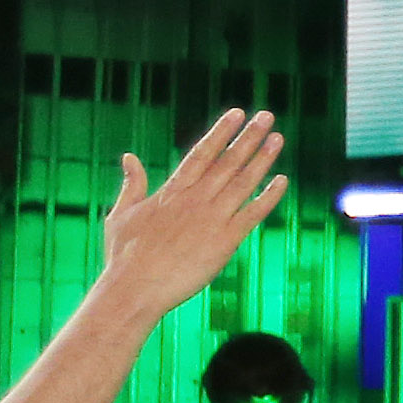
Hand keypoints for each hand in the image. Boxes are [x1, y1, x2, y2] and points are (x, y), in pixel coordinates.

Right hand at [102, 110, 288, 314]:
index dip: (221, 132)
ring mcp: (212, 219)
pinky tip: (282, 180)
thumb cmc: (123, 257)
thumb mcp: (121, 214)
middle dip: (249, 137)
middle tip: (267, 117)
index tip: (237, 113)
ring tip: (278, 138)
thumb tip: (128, 157)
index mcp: (172, 191)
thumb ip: (132, 184)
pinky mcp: (225, 242)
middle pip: (228, 161)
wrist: (134, 288)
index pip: (202, 153)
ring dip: (263, 159)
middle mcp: (195, 199)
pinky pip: (253, 214)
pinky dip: (269, 197)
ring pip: (243, 182)